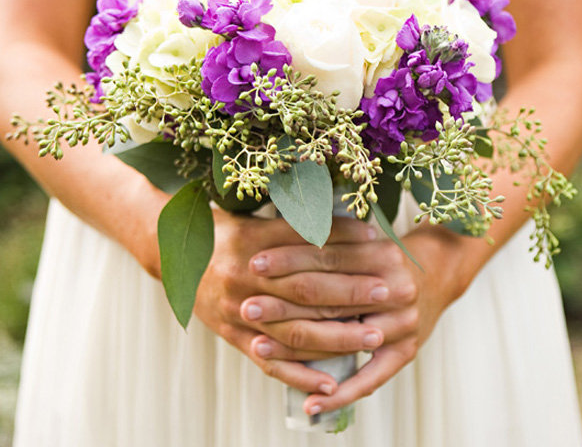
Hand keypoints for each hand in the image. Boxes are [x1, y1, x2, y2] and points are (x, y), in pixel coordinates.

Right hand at [192, 209, 384, 395]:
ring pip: (294, 330)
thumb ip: (295, 221)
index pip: (306, 242)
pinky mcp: (232, 336)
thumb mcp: (254, 217)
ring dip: (338, 336)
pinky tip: (332, 382)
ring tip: (375, 335)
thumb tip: (345, 220)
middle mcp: (243, 277)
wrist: (175, 255)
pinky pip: (269, 361)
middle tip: (387, 291)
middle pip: (306, 288)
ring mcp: (236, 311)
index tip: (377, 242)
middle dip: (351, 291)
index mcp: (250, 241)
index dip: (344, 242)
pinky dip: (301, 374)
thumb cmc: (224, 233)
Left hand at [241, 223, 469, 414]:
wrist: (437, 275)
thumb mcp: (365, 237)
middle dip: (282, 302)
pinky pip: (369, 380)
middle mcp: (396, 288)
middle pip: (328, 298)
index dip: (288, 259)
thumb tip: (278, 223)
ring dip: (296, 349)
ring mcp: (403, 324)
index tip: (254, 263)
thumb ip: (330, 235)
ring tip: (258, 349)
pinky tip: (310, 405)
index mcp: (382, 253)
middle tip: (246, 306)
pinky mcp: (406, 352)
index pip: (326, 257)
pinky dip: (339, 395)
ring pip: (340, 340)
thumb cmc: (386, 256)